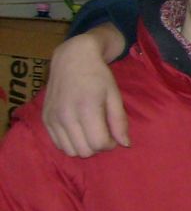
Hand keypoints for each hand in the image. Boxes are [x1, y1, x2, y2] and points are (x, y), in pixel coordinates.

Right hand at [42, 26, 129, 156]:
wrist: (72, 59)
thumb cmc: (98, 76)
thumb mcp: (114, 95)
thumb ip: (119, 121)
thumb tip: (125, 144)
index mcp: (86, 108)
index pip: (99, 143)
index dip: (111, 144)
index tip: (115, 135)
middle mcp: (66, 115)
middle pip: (84, 150)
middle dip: (98, 147)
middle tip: (104, 132)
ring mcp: (53, 118)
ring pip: (70, 150)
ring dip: (84, 146)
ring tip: (91, 132)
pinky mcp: (45, 119)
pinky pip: (57, 144)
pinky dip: (70, 143)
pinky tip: (78, 130)